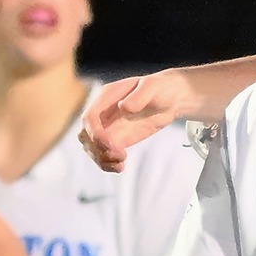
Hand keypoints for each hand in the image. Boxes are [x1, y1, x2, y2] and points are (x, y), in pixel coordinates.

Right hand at [79, 70, 193, 172]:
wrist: (170, 98)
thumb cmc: (160, 88)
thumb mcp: (153, 87)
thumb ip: (139, 96)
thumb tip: (124, 107)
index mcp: (106, 97)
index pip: (90, 117)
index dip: (95, 133)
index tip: (110, 144)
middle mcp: (102, 113)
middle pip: (86, 135)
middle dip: (97, 148)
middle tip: (120, 155)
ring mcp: (108, 127)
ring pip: (92, 147)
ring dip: (101, 159)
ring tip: (120, 165)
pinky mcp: (117, 139)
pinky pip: (104, 154)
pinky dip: (108, 163)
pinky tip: (120, 167)